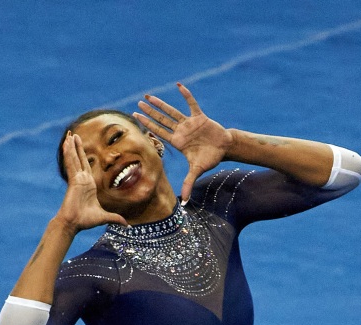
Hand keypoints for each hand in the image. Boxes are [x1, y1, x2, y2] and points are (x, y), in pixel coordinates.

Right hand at [56, 133, 126, 230]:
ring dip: (71, 146)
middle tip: (73, 134)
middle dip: (76, 146)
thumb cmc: (86, 221)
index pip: (86, 165)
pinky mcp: (73, 180)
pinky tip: (66, 143)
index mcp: (88, 184)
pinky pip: (70, 164)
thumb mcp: (104, 217)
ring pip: (74, 158)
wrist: (74, 224)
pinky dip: (68, 153)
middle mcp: (82, 179)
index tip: (80, 145)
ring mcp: (77, 179)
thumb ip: (115, 218)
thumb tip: (127, 225)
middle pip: (79, 158)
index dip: (82, 154)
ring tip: (69, 134)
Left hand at [134, 83, 231, 201]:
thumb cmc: (209, 158)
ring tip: (148, 96)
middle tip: (138, 105)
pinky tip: (178, 86)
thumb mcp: (197, 170)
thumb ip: (188, 183)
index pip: (159, 132)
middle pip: (162, 120)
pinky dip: (186, 95)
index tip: (136, 119)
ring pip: (172, 111)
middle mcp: (180, 131)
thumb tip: (184, 202)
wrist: (223, 148)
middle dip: (150, 113)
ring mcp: (189, 123)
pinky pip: (191, 104)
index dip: (148, 126)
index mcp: (178, 142)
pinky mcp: (200, 117)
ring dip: (160, 104)